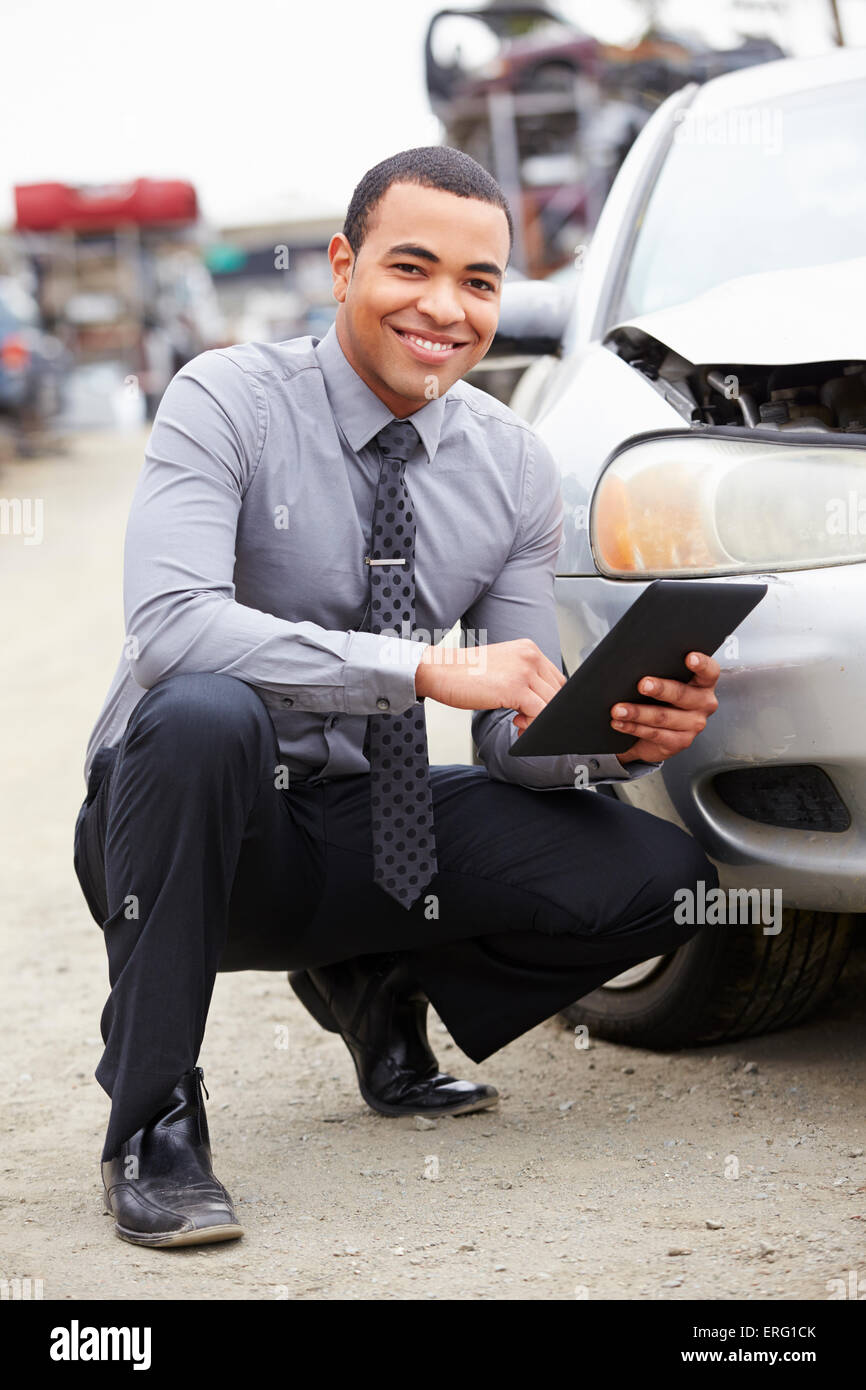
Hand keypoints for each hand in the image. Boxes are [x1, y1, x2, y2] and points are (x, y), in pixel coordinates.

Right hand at [414, 638, 565, 725]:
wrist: (441, 671)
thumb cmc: (466, 673)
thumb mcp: (502, 668)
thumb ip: (524, 677)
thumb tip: (542, 702)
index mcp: (529, 649)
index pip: (557, 679)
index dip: (551, 700)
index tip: (537, 712)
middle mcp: (530, 656)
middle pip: (558, 692)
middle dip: (546, 712)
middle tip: (525, 720)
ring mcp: (524, 671)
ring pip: (551, 703)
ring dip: (538, 720)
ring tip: (519, 723)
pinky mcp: (516, 688)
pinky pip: (539, 712)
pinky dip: (532, 725)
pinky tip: (515, 724)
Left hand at [610, 651, 720, 765]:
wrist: (655, 731)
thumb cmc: (660, 698)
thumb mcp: (664, 681)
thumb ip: (659, 671)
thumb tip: (634, 664)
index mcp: (703, 683)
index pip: (709, 671)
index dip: (701, 664)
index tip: (689, 657)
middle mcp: (703, 703)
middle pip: (682, 694)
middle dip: (660, 689)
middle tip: (642, 684)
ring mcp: (694, 725)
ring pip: (663, 717)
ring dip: (638, 712)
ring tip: (618, 709)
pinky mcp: (680, 742)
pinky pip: (655, 734)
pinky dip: (634, 727)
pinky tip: (620, 723)